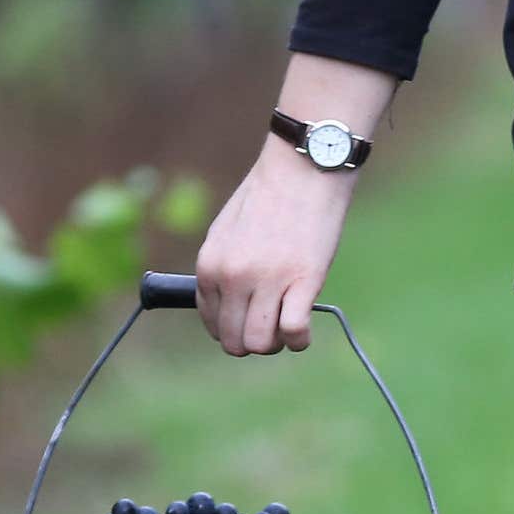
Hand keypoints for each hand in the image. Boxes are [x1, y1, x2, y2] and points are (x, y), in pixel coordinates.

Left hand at [195, 138, 357, 356]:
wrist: (303, 169)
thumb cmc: (269, 196)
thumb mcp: (227, 231)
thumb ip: (222, 268)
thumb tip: (227, 304)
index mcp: (209, 265)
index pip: (212, 322)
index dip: (232, 328)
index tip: (250, 320)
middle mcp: (233, 277)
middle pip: (235, 341)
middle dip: (253, 341)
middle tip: (271, 326)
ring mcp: (267, 281)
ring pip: (261, 343)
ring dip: (276, 344)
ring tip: (287, 327)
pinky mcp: (303, 281)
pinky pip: (294, 331)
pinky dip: (300, 340)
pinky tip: (304, 332)